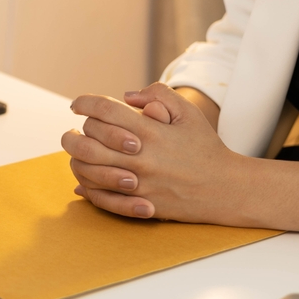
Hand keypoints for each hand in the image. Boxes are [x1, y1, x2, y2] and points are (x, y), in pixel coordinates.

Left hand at [61, 83, 244, 222]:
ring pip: (86, 170)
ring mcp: (136, 183)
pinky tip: (83, 178)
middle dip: (73, 133)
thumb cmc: (204, 148)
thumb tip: (127, 96)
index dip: (85, 103)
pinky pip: (98, 196)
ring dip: (76, 159)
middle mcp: (139, 157)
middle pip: (87, 141)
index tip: (76, 105)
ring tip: (77, 153)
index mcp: (150, 132)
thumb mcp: (189, 113)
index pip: (105, 110)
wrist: (225, 189)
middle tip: (72, 130)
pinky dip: (86, 186)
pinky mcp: (136, 204)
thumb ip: (160, 95)